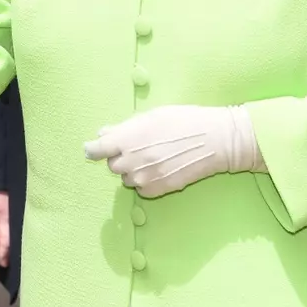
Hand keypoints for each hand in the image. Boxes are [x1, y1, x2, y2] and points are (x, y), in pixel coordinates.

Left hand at [84, 105, 262, 197]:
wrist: (215, 141)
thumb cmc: (184, 121)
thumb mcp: (152, 116)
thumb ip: (125, 127)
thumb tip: (103, 133)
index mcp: (128, 139)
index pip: (97, 150)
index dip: (93, 149)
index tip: (91, 149)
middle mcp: (132, 161)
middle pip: (112, 165)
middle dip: (119, 156)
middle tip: (138, 147)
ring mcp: (145, 178)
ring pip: (126, 178)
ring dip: (133, 169)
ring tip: (154, 157)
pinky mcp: (158, 190)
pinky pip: (142, 189)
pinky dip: (146, 181)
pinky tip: (161, 169)